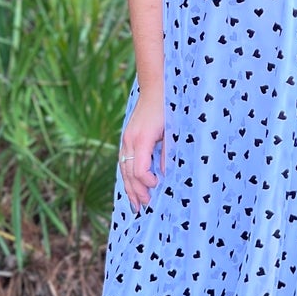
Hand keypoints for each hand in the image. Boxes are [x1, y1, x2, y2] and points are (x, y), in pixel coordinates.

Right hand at [119, 90, 164, 211]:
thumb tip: (166, 172)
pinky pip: (124, 161)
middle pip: (128, 172)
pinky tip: (131, 185)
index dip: (147, 181)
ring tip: (134, 203)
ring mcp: (126, 139)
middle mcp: (130, 140)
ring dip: (129, 187)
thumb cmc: (167, 107)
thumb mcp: (172, 130)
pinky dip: (127, 175)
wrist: (155, 88)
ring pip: (124, 168)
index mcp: (141, 139)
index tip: (157, 186)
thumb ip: (168, 152)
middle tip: (143, 207)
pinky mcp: (127, 137)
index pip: (139, 169)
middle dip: (135, 191)